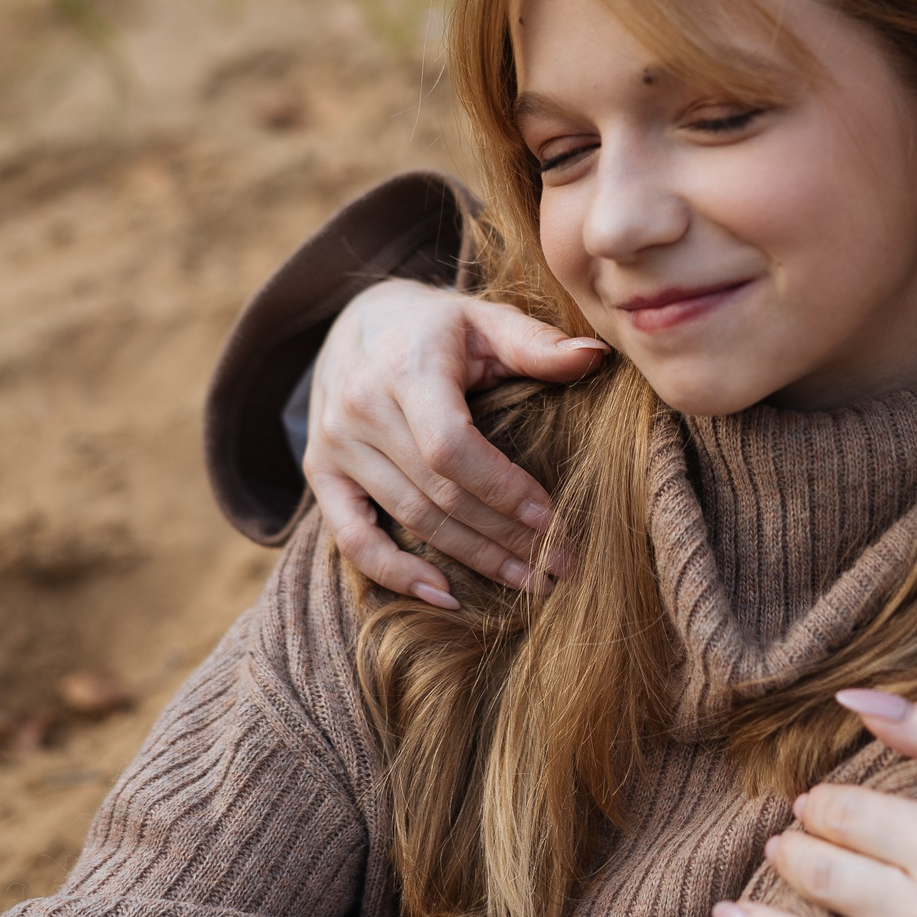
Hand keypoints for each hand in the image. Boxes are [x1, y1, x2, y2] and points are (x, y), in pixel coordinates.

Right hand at [304, 279, 606, 607]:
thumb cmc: (437, 326)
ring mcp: (334, 445)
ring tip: (527, 579)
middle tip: (558, 565)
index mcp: (405, 369)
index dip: (503, 490)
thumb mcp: (485, 320)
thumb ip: (536, 343)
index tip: (552, 519)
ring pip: (410, 519)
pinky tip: (446, 595)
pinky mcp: (320, 473)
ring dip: (472, 558)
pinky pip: (352, 538)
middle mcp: (360, 409)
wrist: (357, 322)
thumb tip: (596, 355)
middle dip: (503, 536)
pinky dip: (395, 574)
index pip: (451, 448)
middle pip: (438, 493)